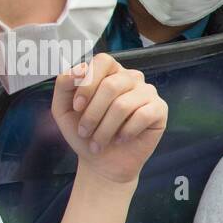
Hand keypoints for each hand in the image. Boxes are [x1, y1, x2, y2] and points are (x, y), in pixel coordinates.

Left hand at [53, 54, 166, 184]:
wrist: (102, 162)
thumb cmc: (85, 133)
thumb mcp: (63, 108)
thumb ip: (64, 84)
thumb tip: (77, 70)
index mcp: (110, 72)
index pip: (103, 61)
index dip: (88, 84)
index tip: (77, 107)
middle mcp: (130, 78)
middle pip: (111, 85)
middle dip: (93, 114)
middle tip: (84, 132)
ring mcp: (147, 92)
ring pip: (124, 104)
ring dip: (106, 128)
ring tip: (99, 142)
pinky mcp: (159, 110)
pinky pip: (142, 115)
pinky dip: (126, 132)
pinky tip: (120, 139)